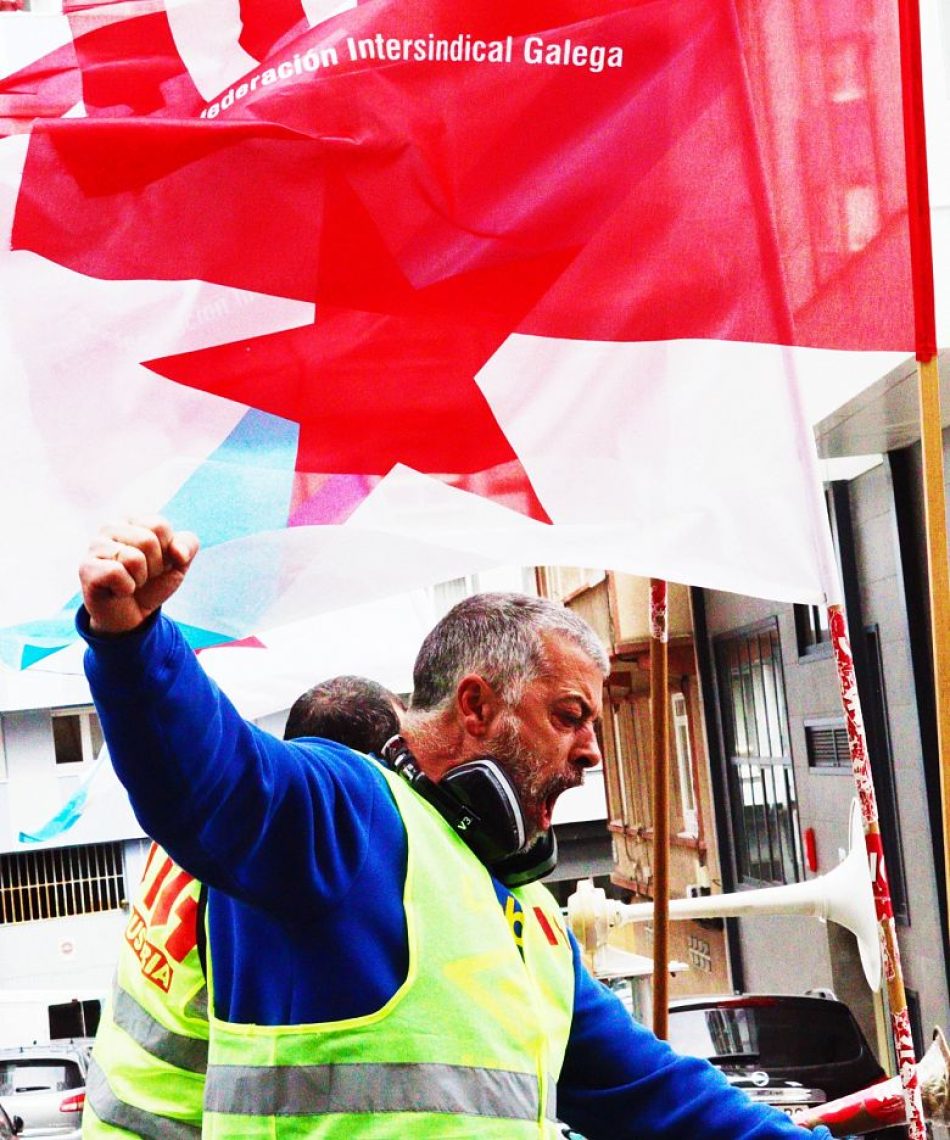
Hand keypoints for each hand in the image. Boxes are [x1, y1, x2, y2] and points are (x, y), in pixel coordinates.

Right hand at [79, 517, 198, 633]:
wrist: (132, 616)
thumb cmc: (152, 584)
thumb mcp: (179, 563)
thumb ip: (188, 545)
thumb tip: (178, 552)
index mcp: (133, 520)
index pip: (159, 526)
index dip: (166, 551)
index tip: (156, 563)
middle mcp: (110, 527)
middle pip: (148, 540)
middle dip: (154, 567)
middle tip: (143, 576)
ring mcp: (95, 546)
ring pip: (133, 558)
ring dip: (140, 579)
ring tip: (130, 582)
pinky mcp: (86, 568)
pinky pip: (116, 573)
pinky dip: (126, 588)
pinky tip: (117, 590)